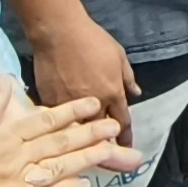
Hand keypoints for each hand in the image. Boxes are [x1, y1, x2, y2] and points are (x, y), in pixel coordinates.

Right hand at [0, 81, 123, 186]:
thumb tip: (4, 83)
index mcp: (4, 135)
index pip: (44, 119)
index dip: (71, 111)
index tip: (93, 103)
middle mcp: (13, 156)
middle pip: (58, 142)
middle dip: (88, 132)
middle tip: (113, 125)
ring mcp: (13, 183)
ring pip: (56, 168)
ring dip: (84, 159)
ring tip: (108, 150)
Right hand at [25, 11, 138, 148]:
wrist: (59, 31)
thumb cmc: (92, 39)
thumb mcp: (118, 55)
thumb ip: (127, 77)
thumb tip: (136, 93)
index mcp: (113, 92)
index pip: (123, 122)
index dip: (125, 137)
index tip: (127, 149)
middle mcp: (94, 104)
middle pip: (101, 132)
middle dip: (105, 145)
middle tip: (106, 155)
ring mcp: (70, 105)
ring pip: (79, 132)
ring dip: (83, 141)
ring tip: (84, 151)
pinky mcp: (50, 102)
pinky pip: (58, 121)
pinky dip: (62, 128)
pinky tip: (61, 134)